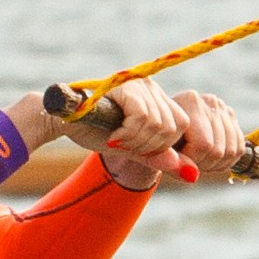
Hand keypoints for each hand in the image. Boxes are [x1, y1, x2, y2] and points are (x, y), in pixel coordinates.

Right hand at [93, 79, 246, 190]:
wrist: (66, 123)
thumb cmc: (99, 133)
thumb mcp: (136, 150)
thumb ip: (161, 158)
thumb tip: (193, 174)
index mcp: (158, 99)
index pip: (181, 126)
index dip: (162, 145)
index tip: (137, 148)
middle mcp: (152, 88)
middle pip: (172, 128)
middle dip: (149, 146)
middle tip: (125, 144)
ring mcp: (140, 85)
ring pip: (159, 124)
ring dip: (136, 141)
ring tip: (117, 138)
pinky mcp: (126, 86)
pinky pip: (142, 117)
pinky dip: (128, 134)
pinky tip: (113, 134)